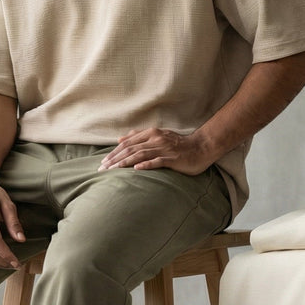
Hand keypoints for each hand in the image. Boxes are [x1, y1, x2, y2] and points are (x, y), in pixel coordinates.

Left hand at [98, 128, 214, 174]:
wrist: (202, 147)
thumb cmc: (179, 144)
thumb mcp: (158, 136)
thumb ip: (139, 137)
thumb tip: (120, 139)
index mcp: (151, 133)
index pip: (127, 143)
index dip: (114, 153)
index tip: (103, 162)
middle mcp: (156, 139)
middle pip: (131, 149)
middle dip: (115, 159)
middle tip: (102, 169)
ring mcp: (164, 149)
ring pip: (140, 155)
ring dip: (125, 163)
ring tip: (113, 170)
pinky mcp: (173, 159)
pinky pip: (157, 161)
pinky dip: (146, 165)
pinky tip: (136, 169)